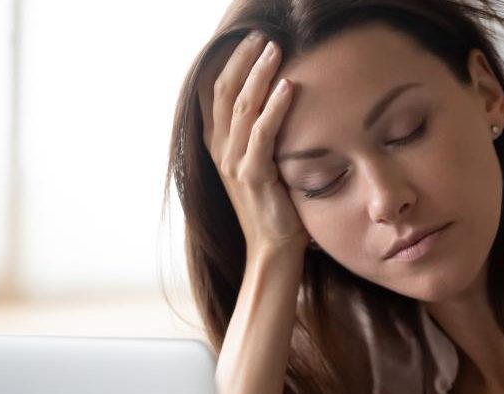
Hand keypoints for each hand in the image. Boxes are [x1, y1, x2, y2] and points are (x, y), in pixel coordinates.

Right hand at [200, 31, 307, 259]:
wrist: (272, 247)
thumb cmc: (273, 204)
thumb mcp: (259, 162)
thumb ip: (259, 134)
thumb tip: (275, 101)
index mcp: (218, 144)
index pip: (215, 92)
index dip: (228, 63)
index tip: (247, 39)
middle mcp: (221, 150)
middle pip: (225, 92)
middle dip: (243, 60)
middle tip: (262, 36)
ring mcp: (234, 163)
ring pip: (242, 107)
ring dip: (259, 74)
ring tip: (275, 49)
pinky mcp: (253, 176)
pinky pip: (262, 134)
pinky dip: (274, 108)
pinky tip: (288, 87)